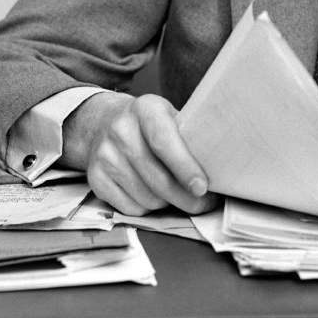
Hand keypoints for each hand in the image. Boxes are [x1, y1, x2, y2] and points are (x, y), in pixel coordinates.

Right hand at [61, 92, 216, 215]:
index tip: (202, 187)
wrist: (103, 124)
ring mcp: (104, 156)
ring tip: (179, 195)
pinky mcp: (96, 178)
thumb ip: (189, 137)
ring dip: (168, 203)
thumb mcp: (170, 116)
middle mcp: (120, 130)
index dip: (184, 167)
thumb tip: (221, 166)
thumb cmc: (149, 125)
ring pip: (147, 198)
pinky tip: (154, 195)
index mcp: (144, 109)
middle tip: (204, 203)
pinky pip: (131, 208)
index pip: (163, 142)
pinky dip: (148, 208)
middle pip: (157, 178)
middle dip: (186, 198)